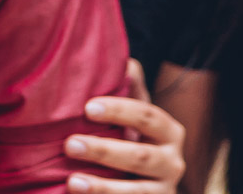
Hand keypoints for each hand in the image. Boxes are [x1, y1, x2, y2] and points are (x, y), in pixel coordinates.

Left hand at [66, 59, 185, 193]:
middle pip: (140, 156)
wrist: (148, 187)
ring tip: (72, 182)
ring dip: (102, 187)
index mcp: (169, 132)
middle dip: (104, 151)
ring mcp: (163, 192)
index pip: (147, 116)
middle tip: (69, 144)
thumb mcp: (136, 117)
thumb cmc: (135, 141)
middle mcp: (173, 163)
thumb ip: (131, 88)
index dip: (119, 110)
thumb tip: (122, 61)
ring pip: (135, 192)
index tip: (87, 108)